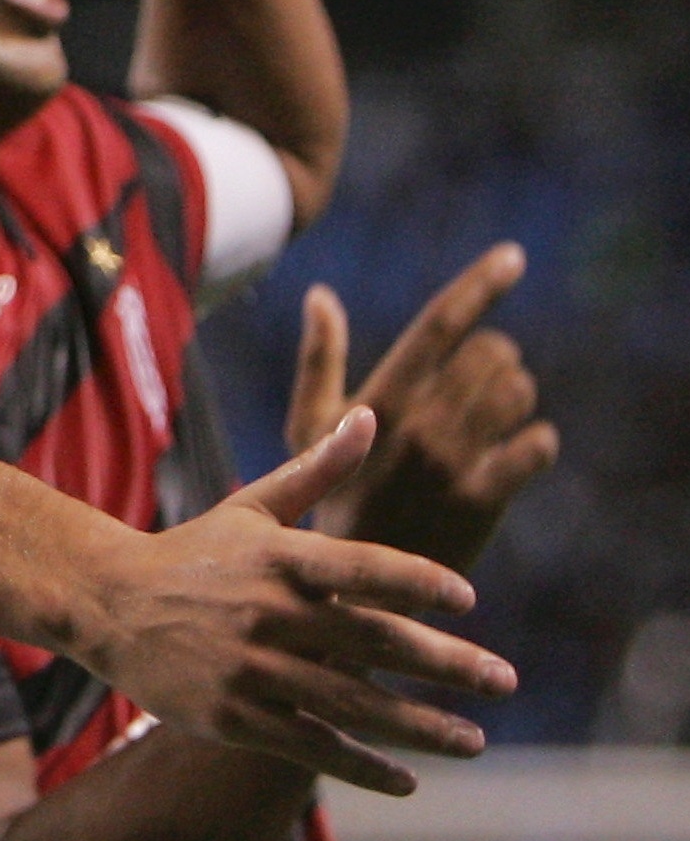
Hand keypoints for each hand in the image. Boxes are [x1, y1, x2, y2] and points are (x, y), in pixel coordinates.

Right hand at [94, 407, 516, 795]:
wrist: (108, 604)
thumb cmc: (193, 552)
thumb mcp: (252, 506)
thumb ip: (318, 469)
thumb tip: (371, 416)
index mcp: (279, 558)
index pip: (362, 567)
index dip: (417, 582)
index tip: (467, 599)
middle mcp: (269, 614)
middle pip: (373, 642)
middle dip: (446, 664)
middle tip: (503, 681)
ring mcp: (251, 670)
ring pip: (352, 705)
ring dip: (421, 727)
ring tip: (474, 740)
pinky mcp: (235, 716)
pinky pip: (311, 745)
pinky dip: (362, 766)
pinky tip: (407, 780)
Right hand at [286, 246, 558, 572]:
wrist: (347, 585)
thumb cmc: (326, 498)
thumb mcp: (306, 427)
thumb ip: (320, 358)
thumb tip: (320, 294)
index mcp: (376, 399)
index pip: (438, 324)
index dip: (480, 283)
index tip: (514, 255)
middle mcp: (416, 425)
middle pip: (490, 353)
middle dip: (494, 357)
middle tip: (477, 381)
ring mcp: (451, 463)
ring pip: (517, 393)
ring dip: (514, 396)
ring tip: (492, 416)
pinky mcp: (481, 502)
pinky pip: (534, 448)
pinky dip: (535, 442)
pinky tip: (517, 451)